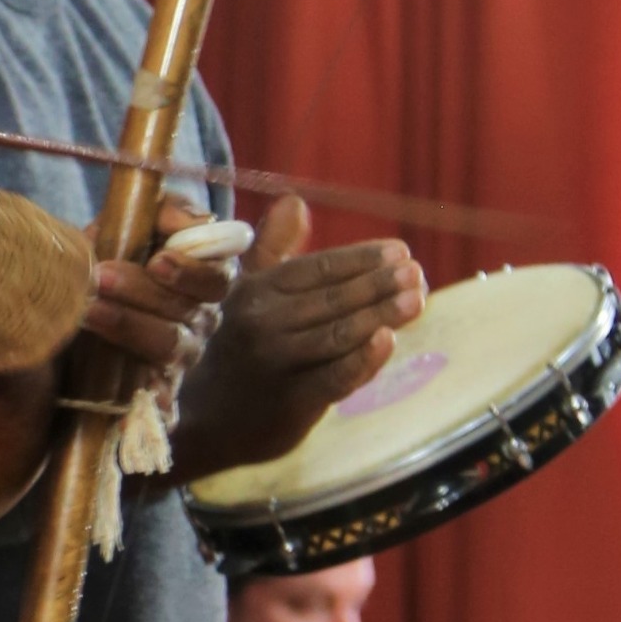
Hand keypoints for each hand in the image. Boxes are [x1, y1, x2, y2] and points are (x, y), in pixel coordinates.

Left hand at [82, 196, 243, 406]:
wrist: (68, 309)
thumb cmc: (106, 258)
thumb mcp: (125, 225)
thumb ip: (161, 213)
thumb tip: (189, 220)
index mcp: (203, 278)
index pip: (218, 276)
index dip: (192, 270)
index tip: (157, 261)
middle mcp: (201, 318)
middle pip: (189, 311)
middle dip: (143, 292)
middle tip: (101, 277)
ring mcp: (181, 357)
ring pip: (168, 345)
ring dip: (128, 325)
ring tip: (88, 310)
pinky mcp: (158, 390)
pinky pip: (164, 401)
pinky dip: (158, 402)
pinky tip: (145, 408)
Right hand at [169, 195, 427, 480]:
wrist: (203, 420)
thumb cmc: (236, 348)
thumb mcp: (246, 295)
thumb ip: (273, 249)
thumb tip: (295, 201)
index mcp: (256, 291)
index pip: (318, 268)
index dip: (362, 259)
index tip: (400, 251)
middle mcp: (262, 323)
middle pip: (332, 299)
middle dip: (379, 285)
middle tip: (416, 274)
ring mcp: (275, 364)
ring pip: (338, 335)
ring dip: (381, 315)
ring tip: (417, 300)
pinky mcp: (289, 404)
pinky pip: (333, 378)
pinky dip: (362, 360)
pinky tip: (388, 340)